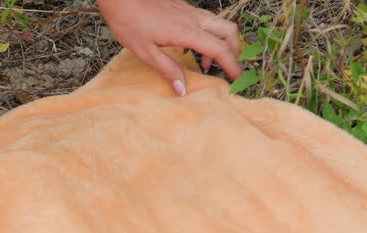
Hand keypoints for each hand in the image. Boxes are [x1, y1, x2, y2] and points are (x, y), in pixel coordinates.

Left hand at [96, 0, 241, 95]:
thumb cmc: (128, 22)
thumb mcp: (145, 52)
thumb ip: (167, 69)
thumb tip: (182, 89)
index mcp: (186, 32)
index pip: (219, 49)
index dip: (231, 65)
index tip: (238, 79)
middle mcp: (193, 19)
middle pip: (228, 32)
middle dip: (234, 51)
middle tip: (228, 69)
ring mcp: (190, 12)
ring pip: (220, 24)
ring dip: (222, 42)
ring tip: (207, 63)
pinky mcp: (184, 8)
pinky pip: (207, 21)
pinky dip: (211, 35)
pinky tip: (194, 47)